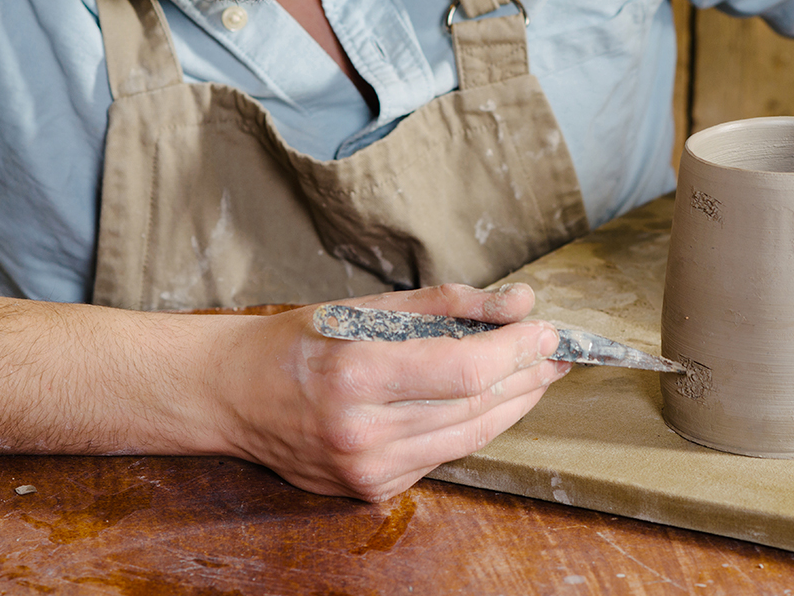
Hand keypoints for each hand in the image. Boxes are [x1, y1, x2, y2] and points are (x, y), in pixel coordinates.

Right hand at [212, 282, 568, 499]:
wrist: (237, 395)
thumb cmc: (302, 340)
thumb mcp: (369, 303)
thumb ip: (447, 304)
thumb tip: (518, 303)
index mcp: (356, 373)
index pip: (465, 370)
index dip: (518, 351)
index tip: (549, 331)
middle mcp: (361, 432)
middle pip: (475, 407)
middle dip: (526, 376)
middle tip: (557, 351)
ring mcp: (366, 470)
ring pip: (469, 437)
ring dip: (513, 404)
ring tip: (538, 374)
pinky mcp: (372, 490)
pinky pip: (443, 454)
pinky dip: (473, 425)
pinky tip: (490, 400)